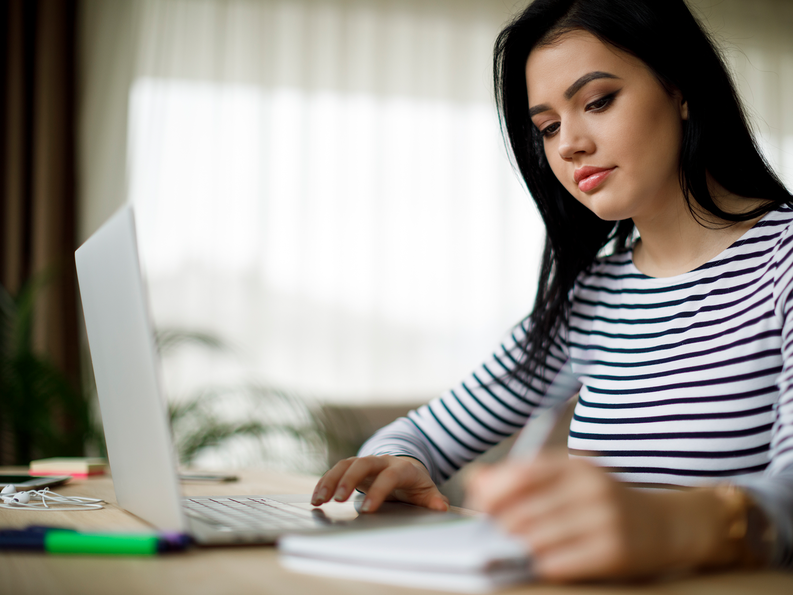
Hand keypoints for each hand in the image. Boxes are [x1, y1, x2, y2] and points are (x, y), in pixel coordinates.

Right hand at [312, 455, 449, 512]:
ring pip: (345, 464)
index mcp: (402, 469)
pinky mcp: (353, 467)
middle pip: (362, 464)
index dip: (379, 491)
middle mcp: (381, 461)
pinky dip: (325, 482)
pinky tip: (316, 498)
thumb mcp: (427, 491)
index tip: (368, 510)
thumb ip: (433, 500)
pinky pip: (336, 470)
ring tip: (319, 500)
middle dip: (348, 480)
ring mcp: (365, 462)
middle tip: (337, 500)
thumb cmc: (415, 484)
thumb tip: (440, 507)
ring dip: (330, 481)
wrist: (405, 467)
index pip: (389, 476)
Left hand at [465, 452, 678, 581]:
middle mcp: (591, 489)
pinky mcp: (614, 553)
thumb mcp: (569, 479)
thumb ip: (522, 478)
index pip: (520, 475)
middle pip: (521, 513)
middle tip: (498, 535)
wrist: (666, 525)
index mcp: (576, 465)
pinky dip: (543, 565)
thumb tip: (476, 481)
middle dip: (501, 528)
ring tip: (522, 549)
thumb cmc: (603, 502)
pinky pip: (558, 564)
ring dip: (520, 549)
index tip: (480, 507)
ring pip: (536, 541)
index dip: (490, 493)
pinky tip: (546, 562)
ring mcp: (605, 521)